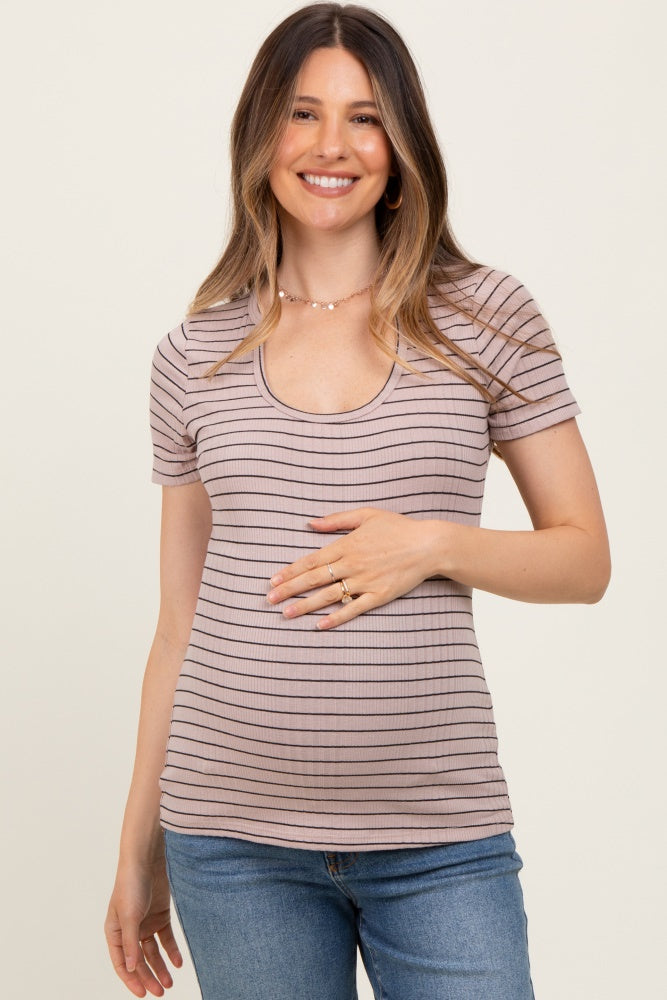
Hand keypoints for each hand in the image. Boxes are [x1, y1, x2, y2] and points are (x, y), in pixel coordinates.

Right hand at [105, 856, 182, 996]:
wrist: (147, 859)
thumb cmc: (131, 885)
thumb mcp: (130, 916)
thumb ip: (130, 943)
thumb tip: (130, 968)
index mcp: (114, 932)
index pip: (122, 963)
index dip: (132, 980)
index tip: (143, 995)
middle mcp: (129, 931)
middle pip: (138, 960)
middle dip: (148, 977)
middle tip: (161, 992)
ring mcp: (145, 924)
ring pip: (152, 952)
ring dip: (160, 967)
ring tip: (170, 983)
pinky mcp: (159, 916)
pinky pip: (165, 939)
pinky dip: (171, 951)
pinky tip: (178, 962)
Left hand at [267, 508, 443, 628]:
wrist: (428, 545)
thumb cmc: (398, 527)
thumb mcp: (366, 515)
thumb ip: (336, 520)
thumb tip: (310, 523)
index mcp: (347, 545)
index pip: (311, 560)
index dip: (290, 570)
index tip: (273, 579)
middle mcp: (352, 564)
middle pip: (314, 579)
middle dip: (289, 589)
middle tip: (269, 599)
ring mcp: (365, 581)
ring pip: (329, 595)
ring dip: (305, 605)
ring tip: (286, 614)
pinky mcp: (379, 595)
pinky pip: (353, 609)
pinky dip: (336, 617)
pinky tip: (320, 625)